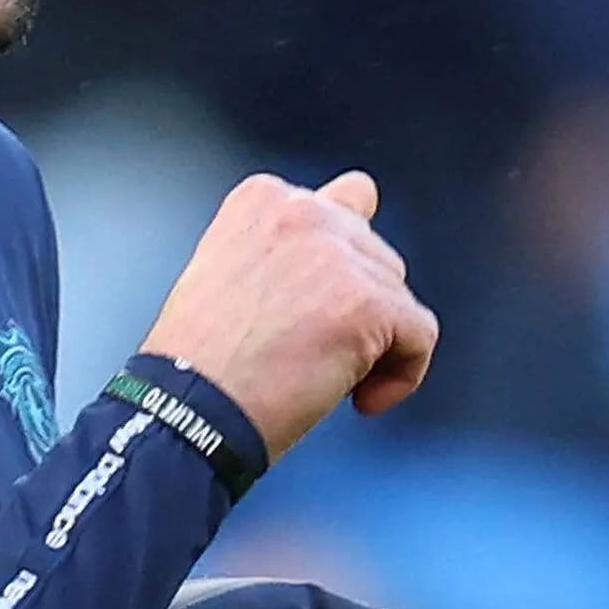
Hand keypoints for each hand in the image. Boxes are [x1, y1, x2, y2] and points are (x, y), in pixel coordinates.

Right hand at [138, 172, 438, 460]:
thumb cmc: (199, 362)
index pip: (340, 211)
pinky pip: (420, 335)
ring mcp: (338, 254)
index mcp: (263, 199)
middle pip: (373, 253)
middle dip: (356, 302)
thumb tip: (343, 266)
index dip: (332, 275)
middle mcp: (303, 211)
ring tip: (326, 376)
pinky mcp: (369, 302)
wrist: (189, 409)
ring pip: (398, 295)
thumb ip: (284, 251)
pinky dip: (402, 374)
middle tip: (312, 351)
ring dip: (376, 340)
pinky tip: (359, 398)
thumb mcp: (227, 270)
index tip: (302, 317)